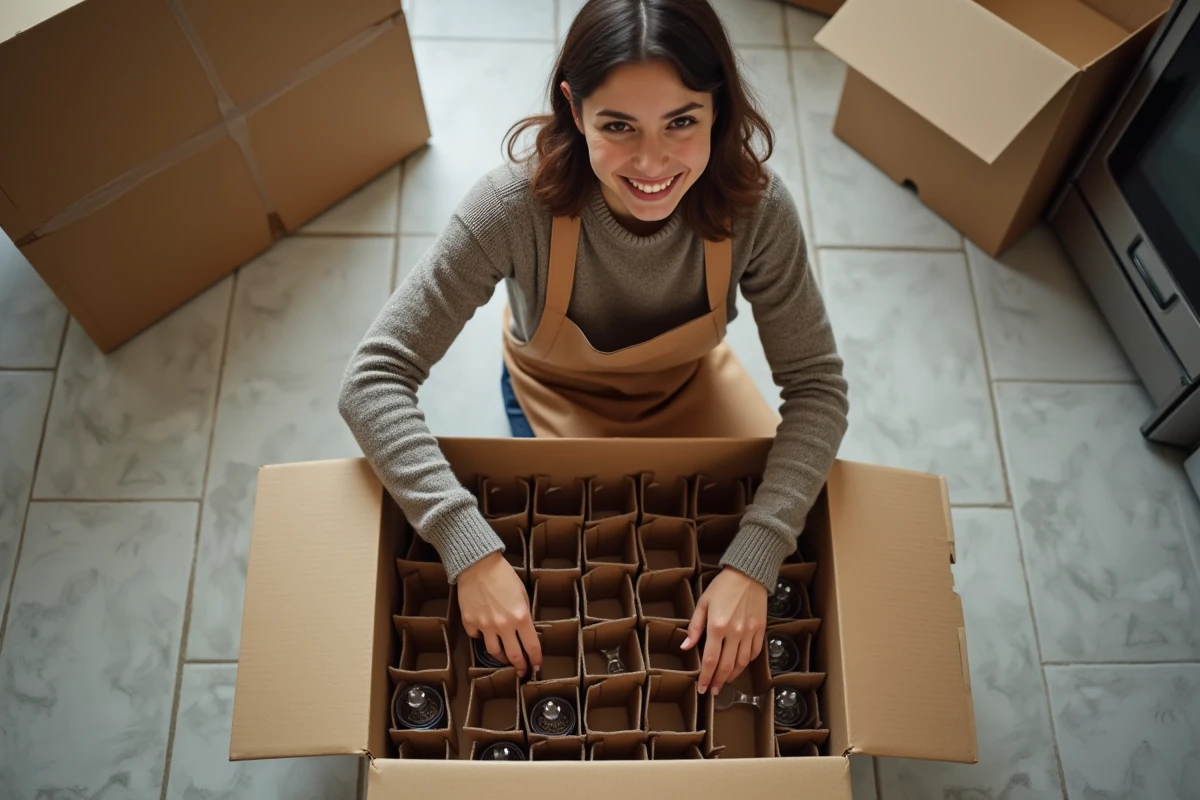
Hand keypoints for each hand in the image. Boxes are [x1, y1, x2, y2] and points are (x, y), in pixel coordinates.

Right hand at [457, 552, 541, 676]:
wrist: (478, 565)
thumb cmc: (503, 576)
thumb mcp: (522, 593)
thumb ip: (524, 613)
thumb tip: (524, 630)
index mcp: (520, 617)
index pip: (531, 646)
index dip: (536, 659)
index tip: (537, 666)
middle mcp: (503, 625)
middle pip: (513, 655)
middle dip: (520, 666)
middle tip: (522, 672)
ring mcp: (484, 625)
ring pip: (494, 652)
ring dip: (501, 658)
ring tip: (504, 658)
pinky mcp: (470, 622)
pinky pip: (477, 637)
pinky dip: (482, 637)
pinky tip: (485, 634)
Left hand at [682, 567, 766, 695]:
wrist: (749, 573)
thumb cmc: (723, 586)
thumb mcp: (703, 603)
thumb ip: (694, 628)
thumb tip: (686, 647)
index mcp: (717, 626)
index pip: (710, 660)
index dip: (705, 677)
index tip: (702, 688)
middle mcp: (735, 632)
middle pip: (726, 666)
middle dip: (718, 681)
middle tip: (712, 690)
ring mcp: (750, 632)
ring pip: (742, 663)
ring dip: (732, 676)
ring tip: (724, 681)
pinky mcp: (761, 629)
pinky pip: (754, 653)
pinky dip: (746, 662)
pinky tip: (739, 665)